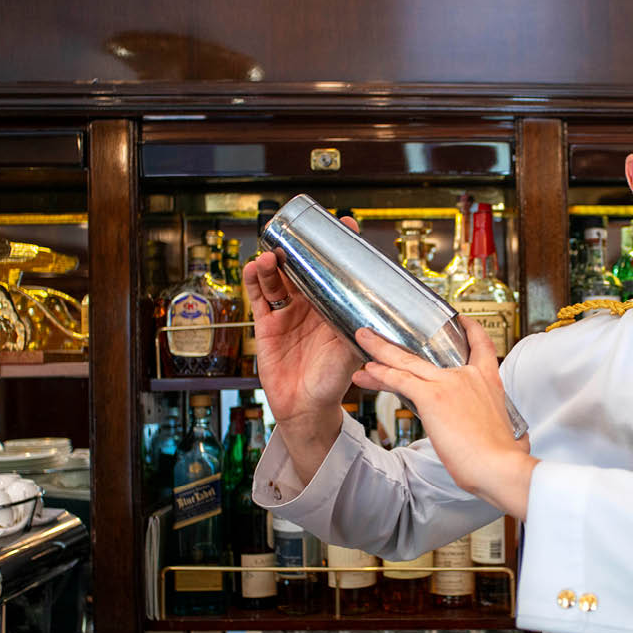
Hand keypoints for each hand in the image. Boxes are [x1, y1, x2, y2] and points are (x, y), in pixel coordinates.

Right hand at [242, 216, 364, 479]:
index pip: (338, 272)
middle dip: (301, 249)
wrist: (307, 407)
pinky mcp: (267, 324)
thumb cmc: (333, 382)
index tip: (346, 225)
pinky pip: (259, 297)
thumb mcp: (352, 353)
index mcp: (334, 308)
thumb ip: (360, 332)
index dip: (339, 249)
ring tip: (272, 257)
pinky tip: (254, 268)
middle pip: (304, 268)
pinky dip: (255, 281)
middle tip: (299, 234)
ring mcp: (288, 313)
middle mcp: (311, 306)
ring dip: (274, 264)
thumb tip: (378, 315)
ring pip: (279, 279)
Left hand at [350, 316, 536, 518]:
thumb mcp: (513, 433)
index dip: (469, 329)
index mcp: (490, 382)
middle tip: (393, 329)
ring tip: (364, 339)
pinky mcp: (433, 396)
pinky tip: (368, 371)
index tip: (460, 320)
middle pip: (432, 351)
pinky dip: (382, 374)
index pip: (481, 345)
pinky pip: (400, 379)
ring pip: (408, 361)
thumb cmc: (506, 457)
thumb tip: (514, 439)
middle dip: (411, 339)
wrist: (501, 466)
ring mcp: (450, 383)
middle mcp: (470, 375)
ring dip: (382, 350)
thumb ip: (504, 428)